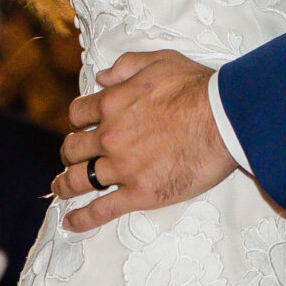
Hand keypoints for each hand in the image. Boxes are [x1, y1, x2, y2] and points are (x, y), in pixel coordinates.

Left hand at [52, 50, 233, 232]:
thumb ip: (126, 65)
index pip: (78, 114)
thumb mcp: (160, 61)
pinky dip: (83, 219)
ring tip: (60, 188)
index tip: (82, 126)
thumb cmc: (197, 88)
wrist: (224, 119)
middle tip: (71, 157)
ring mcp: (122, 167)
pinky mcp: (139, 193)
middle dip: (68, 152)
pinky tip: (71, 223)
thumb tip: (101, 77)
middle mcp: (110, 137)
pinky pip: (102, 210)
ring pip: (79, 180)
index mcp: (113, 104)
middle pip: (72, 149)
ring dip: (65, 184)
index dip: (78, 120)